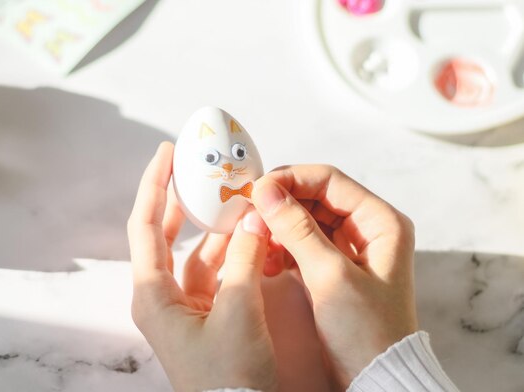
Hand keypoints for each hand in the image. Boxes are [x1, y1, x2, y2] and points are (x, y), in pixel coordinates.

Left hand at [128, 142, 277, 391]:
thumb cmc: (228, 380)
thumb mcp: (237, 313)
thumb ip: (243, 260)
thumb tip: (252, 218)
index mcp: (152, 295)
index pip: (145, 226)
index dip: (154, 185)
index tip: (166, 153)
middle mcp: (162, 298)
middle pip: (164, 235)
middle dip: (179, 199)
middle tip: (193, 166)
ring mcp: (185, 307)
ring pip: (197, 253)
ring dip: (217, 228)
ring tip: (236, 198)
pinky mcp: (208, 316)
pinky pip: (217, 273)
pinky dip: (233, 253)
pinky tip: (250, 235)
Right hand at [251, 165, 417, 387]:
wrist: (374, 377)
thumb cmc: (368, 333)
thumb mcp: (330, 276)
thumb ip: (298, 229)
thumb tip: (267, 192)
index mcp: (381, 222)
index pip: (329, 180)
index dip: (291, 180)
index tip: (258, 189)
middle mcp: (368, 229)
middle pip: (316, 198)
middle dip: (281, 204)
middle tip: (250, 212)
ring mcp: (351, 249)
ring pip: (306, 221)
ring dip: (279, 227)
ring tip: (257, 239)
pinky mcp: (334, 268)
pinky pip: (303, 244)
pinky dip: (283, 248)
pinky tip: (267, 259)